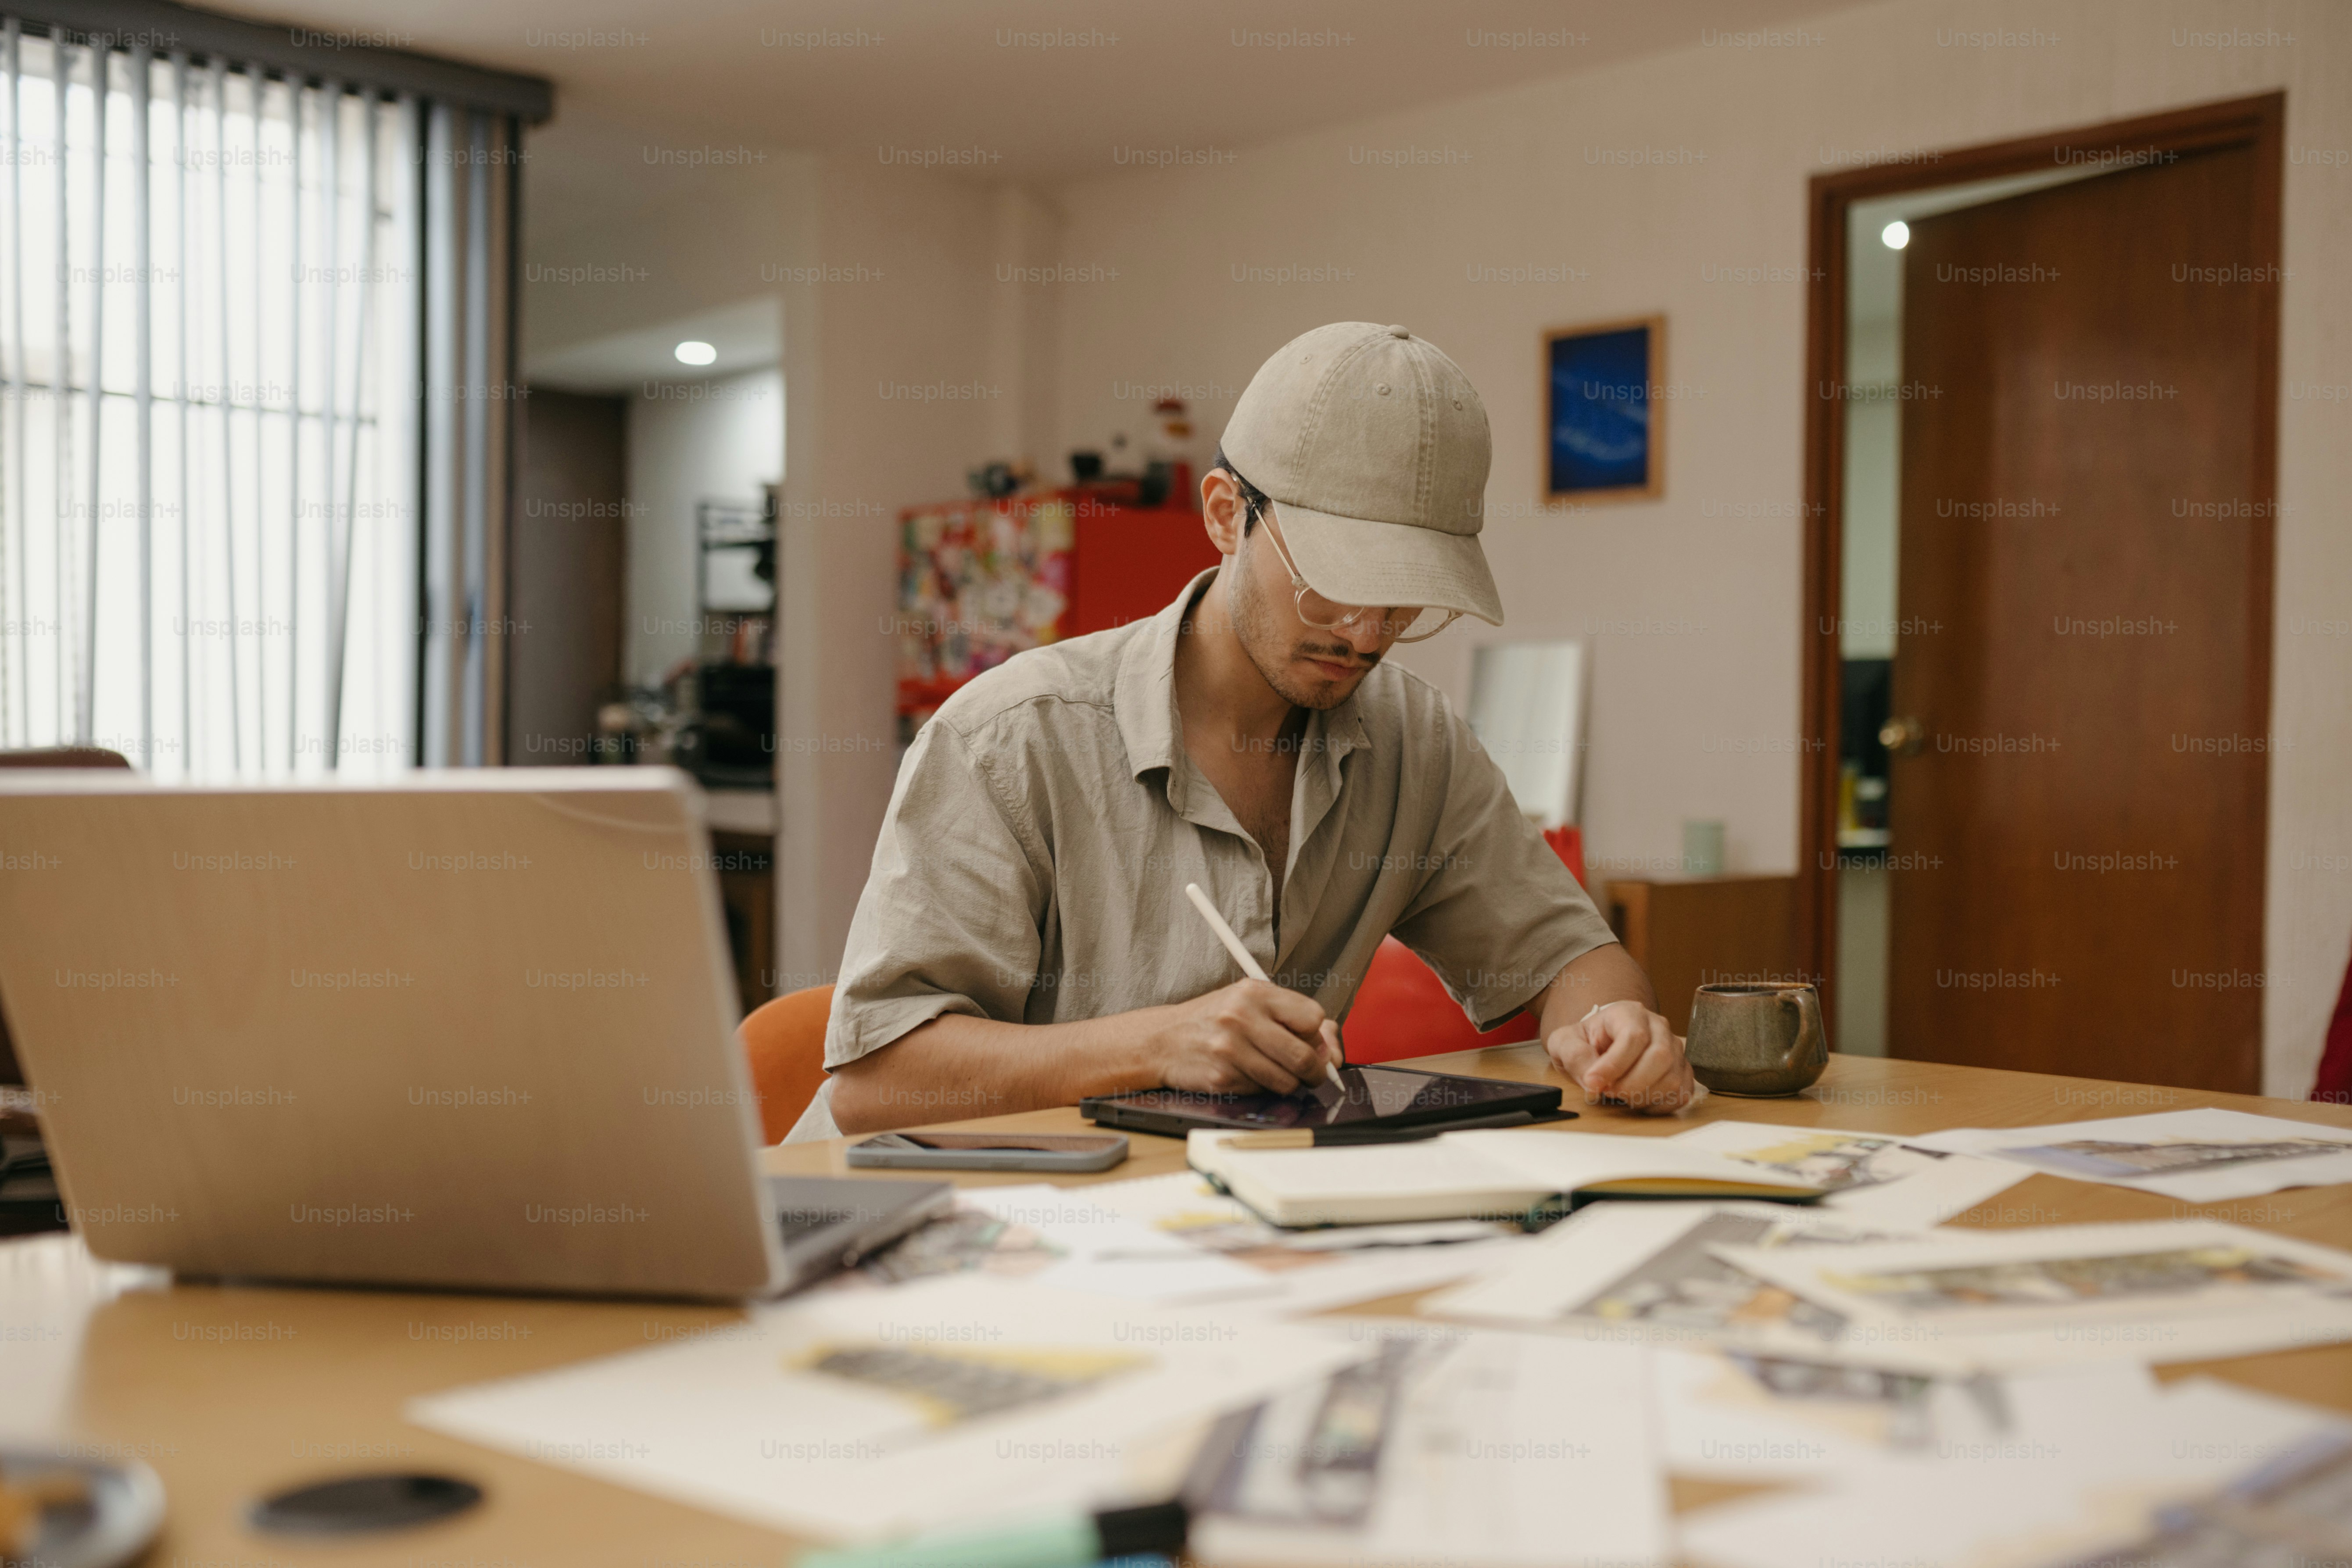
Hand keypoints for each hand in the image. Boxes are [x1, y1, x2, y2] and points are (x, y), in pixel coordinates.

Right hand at [1151, 980, 1330, 1095]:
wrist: (1163, 1039)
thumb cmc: (1213, 1020)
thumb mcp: (1250, 1004)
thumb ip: (1293, 1019)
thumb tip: (1332, 1049)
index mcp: (1255, 993)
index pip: (1313, 1017)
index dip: (1317, 1034)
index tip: (1309, 1041)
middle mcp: (1242, 1017)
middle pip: (1305, 1055)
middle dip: (1315, 1071)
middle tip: (1310, 1073)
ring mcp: (1231, 1048)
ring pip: (1288, 1081)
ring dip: (1288, 1083)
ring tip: (1272, 1071)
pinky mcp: (1222, 1076)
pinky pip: (1262, 1091)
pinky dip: (1261, 1088)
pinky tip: (1246, 1074)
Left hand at [1545, 1000, 1695, 1112]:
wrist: (1600, 1044)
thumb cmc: (1586, 1041)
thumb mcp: (1566, 1042)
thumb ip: (1574, 1056)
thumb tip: (1594, 1081)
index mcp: (1629, 1013)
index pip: (1633, 1036)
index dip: (1614, 1065)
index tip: (1594, 1082)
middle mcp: (1658, 1027)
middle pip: (1660, 1057)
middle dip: (1631, 1084)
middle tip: (1608, 1091)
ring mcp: (1675, 1049)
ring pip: (1672, 1078)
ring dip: (1643, 1096)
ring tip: (1620, 1094)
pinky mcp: (1682, 1071)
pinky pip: (1682, 1093)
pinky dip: (1658, 1105)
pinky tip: (1638, 1100)